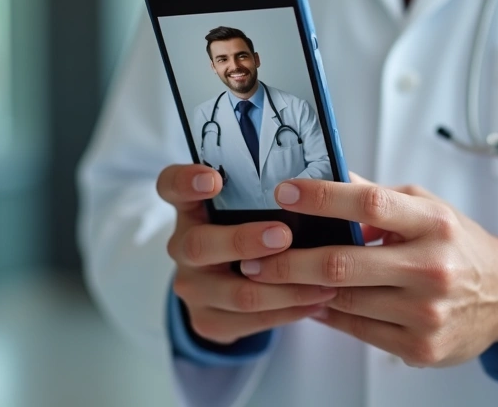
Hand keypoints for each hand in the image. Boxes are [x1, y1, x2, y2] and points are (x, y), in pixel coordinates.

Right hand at [159, 164, 337, 344]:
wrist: (232, 286)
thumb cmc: (252, 229)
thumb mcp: (251, 206)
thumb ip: (272, 191)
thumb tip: (326, 177)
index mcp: (191, 208)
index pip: (171, 186)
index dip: (187, 182)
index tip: (214, 179)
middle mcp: (183, 247)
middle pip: (201, 245)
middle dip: (244, 241)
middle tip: (283, 235)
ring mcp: (192, 287)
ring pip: (236, 293)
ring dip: (284, 286)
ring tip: (323, 279)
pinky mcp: (207, 321)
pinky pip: (251, 321)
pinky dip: (289, 311)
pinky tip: (317, 301)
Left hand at [241, 175, 497, 366]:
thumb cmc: (458, 245)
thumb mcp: (427, 208)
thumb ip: (376, 196)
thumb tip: (323, 175)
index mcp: (434, 224)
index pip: (369, 204)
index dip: (321, 197)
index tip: (284, 191)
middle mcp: (432, 268)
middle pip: (343, 263)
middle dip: (288, 260)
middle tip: (254, 255)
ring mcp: (426, 314)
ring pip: (343, 301)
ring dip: (300, 290)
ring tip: (272, 278)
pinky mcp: (420, 348)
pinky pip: (356, 329)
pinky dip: (326, 313)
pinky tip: (309, 300)